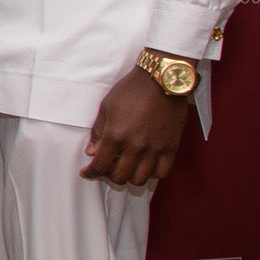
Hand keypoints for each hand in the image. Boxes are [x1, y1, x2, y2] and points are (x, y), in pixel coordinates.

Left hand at [82, 61, 194, 186]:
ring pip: (140, 179)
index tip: (88, 172)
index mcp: (116, 135)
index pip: (100, 165)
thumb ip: (98, 132)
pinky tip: (145, 165)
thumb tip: (91, 152)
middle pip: (120, 177)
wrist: (161, 81)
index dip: (91, 173)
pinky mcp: (171, 147)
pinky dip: (151, 174)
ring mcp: (155, 149)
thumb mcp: (106, 107)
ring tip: (126, 166)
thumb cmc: (132, 90)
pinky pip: (161, 172)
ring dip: (129, 176)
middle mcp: (136, 146)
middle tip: (107, 166)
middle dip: (109, 175)